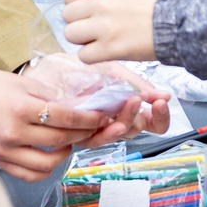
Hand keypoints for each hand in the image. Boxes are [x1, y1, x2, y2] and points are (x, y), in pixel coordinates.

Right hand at [0, 67, 109, 180]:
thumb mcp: (23, 84)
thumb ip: (51, 97)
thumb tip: (81, 107)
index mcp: (21, 108)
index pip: (65, 117)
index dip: (88, 119)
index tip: (101, 117)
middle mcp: (13, 132)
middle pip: (60, 140)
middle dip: (83, 134)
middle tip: (92, 128)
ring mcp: (5, 151)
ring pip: (48, 164)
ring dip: (66, 154)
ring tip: (69, 142)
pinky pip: (30, 175)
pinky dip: (46, 170)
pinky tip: (51, 157)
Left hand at [17, 55, 171, 145]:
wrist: (42, 68)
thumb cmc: (73, 69)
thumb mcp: (111, 70)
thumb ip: (136, 83)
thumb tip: (164, 96)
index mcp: (122, 107)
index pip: (150, 121)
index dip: (160, 116)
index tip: (163, 101)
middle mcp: (111, 121)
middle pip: (138, 130)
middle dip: (148, 118)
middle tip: (153, 103)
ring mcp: (95, 129)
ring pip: (119, 135)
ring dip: (129, 121)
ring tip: (134, 104)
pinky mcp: (77, 134)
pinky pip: (95, 138)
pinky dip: (108, 130)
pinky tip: (114, 120)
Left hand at [62, 0, 169, 62]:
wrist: (180, 22)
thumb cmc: (159, 0)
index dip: (80, 5)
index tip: (94, 11)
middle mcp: (99, 3)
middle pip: (67, 15)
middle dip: (80, 22)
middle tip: (99, 27)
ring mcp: (103, 27)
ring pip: (70, 35)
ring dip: (83, 40)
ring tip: (102, 39)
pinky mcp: (110, 49)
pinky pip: (83, 56)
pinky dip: (93, 56)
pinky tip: (108, 51)